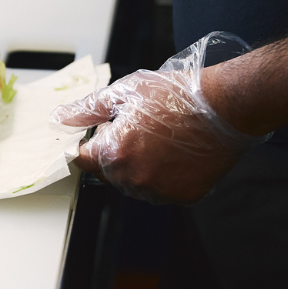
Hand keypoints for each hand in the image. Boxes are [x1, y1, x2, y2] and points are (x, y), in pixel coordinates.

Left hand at [50, 32, 270, 202]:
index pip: (84, 159)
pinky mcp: (184, 196)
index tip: (105, 131)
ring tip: (161, 139)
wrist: (226, 106)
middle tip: (140, 127)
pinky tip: (176, 153)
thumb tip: (60, 118)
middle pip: (109, 172)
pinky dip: (164, 176)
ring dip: (139, 166)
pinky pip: (162, 190)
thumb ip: (88, 109)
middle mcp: (135, 179)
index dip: (92, 141)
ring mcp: (160, 191)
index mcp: (115, 153)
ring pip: (135, 184)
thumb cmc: (177, 95)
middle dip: (116, 152)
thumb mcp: (126, 92)